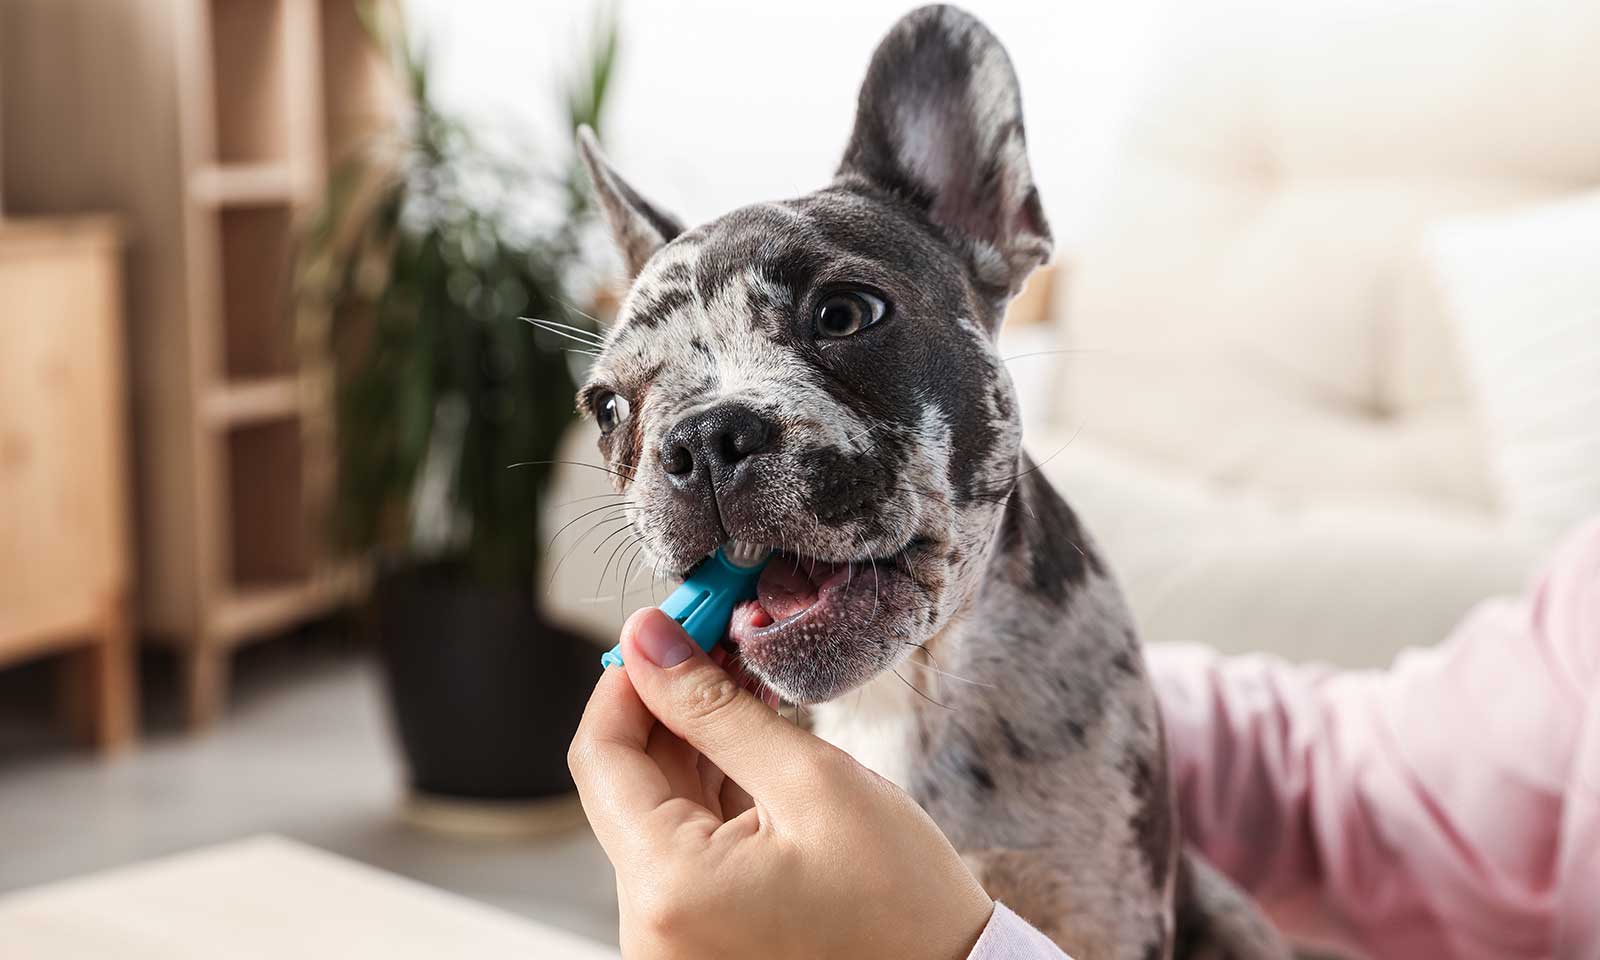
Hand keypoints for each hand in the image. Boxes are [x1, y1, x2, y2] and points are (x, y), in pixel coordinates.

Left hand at [568, 608, 993, 959]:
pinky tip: (752, 737)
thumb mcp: (812, 781)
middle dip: (667, 702)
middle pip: (626, 783)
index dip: (629, 679)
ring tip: (745, 680)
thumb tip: (648, 641)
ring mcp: (673, 937)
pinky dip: (712, 788)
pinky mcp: (701, 935)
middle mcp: (650, 926)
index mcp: (668, 889)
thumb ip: (715, 708)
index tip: (669, 626)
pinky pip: (685, 845)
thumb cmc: (903, 902)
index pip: (599, 757)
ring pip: (657, 809)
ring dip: (694, 740)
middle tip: (716, 636)